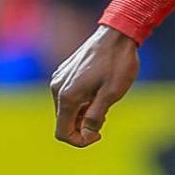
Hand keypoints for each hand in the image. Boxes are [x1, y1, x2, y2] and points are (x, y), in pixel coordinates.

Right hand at [50, 25, 139, 147]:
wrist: (117, 34)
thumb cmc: (117, 63)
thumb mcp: (111, 94)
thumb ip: (96, 117)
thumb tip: (87, 133)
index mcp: (67, 96)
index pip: (62, 132)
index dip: (80, 141)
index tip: (99, 134)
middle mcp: (57, 88)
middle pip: (63, 122)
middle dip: (82, 127)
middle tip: (105, 117)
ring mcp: (60, 78)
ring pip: (66, 109)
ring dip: (82, 114)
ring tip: (104, 102)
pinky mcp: (64, 72)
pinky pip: (68, 96)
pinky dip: (81, 102)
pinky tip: (97, 92)